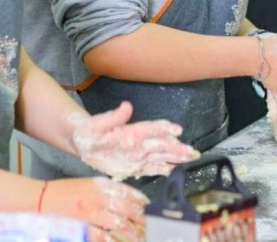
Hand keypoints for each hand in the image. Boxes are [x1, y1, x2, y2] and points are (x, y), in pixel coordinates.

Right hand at [42, 177, 147, 240]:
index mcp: (98, 185)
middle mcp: (96, 198)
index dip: (140, 201)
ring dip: (132, 233)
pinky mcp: (80, 230)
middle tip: (151, 226)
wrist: (38, 200)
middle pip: (126, 209)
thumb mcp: (87, 185)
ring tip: (141, 238)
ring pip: (118, 225)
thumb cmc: (63, 193)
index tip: (148, 208)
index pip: (126, 192)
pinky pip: (102, 238)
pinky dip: (112, 241)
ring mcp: (88, 215)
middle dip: (141, 219)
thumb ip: (106, 190)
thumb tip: (129, 200)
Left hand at [70, 102, 199, 179]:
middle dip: (177, 148)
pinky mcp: (134, 166)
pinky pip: (151, 168)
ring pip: (161, 156)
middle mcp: (139, 143)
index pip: (151, 129)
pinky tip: (174, 170)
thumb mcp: (97, 124)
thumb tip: (126, 106)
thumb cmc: (91, 131)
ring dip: (176, 157)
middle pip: (162, 144)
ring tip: (191, 157)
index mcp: (131, 132)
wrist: (84, 144)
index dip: (163, 129)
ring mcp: (138, 155)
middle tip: (192, 151)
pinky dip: (163, 170)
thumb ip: (112, 117)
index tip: (177, 130)